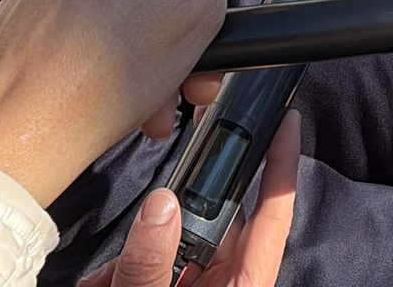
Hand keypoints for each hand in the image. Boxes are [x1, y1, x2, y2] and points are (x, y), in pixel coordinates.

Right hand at [78, 110, 300, 286]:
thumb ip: (151, 262)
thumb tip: (160, 205)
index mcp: (244, 286)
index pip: (273, 215)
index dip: (282, 166)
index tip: (287, 122)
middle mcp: (226, 281)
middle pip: (214, 221)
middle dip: (177, 210)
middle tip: (159, 191)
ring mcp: (198, 285)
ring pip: (175, 241)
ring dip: (140, 249)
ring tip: (111, 275)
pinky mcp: (170, 286)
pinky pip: (152, 262)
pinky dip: (125, 268)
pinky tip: (105, 282)